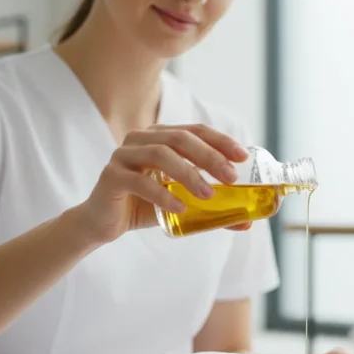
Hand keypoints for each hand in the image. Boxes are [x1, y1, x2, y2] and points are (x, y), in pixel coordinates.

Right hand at [73, 124, 252, 243]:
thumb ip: (211, 209)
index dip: (220, 141)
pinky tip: (179, 208)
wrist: (104, 222)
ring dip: (189, 174)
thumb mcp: (183, 204)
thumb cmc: (145, 205)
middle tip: (230, 177)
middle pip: (181, 139)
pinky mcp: (111, 176)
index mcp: (161, 137)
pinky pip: (139, 181)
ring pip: (160, 155)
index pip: (196, 131)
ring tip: (208, 195)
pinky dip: (162, 195)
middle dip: (210, 156)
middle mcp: (142, 139)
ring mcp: (124, 155)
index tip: (242, 157)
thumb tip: (249, 222)